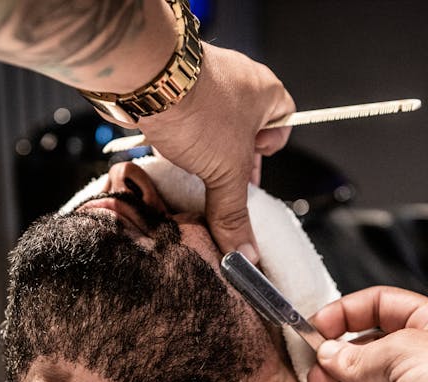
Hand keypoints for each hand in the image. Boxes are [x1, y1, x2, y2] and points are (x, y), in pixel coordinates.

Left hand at [138, 42, 294, 262]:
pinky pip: (187, 122)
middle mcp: (239, 85)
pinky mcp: (177, 91)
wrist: (145, 81)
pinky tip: (170, 159)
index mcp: (266, 94)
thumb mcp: (226, 170)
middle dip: (230, 162)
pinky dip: (181, 142)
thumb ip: (235, 213)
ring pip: (213, 130)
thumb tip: (246, 254)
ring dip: (203, 154)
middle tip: (217, 183)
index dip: (266, 155)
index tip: (247, 176)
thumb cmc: (200, 112)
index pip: (282, 128)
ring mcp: (207, 85)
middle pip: (244, 134)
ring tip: (192, 173)